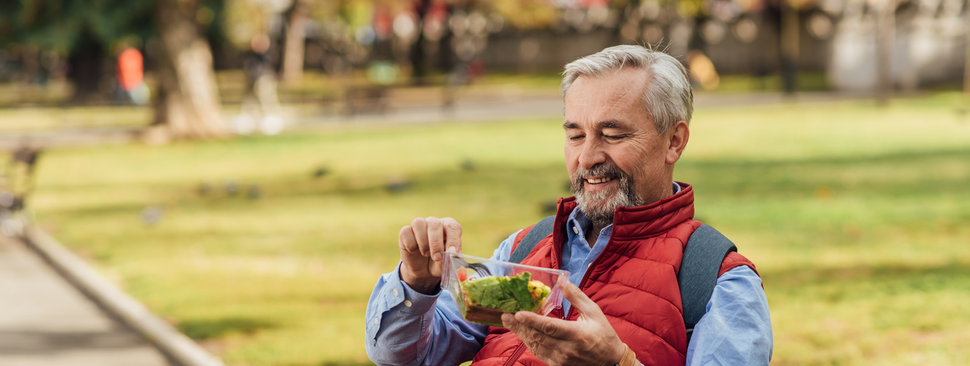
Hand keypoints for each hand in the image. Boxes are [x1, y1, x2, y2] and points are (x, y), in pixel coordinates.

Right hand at [398, 216, 461, 293]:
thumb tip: (453, 257)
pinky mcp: (406, 232)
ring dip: (423, 242)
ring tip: (426, 254)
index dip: (453, 239)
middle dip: (436, 243)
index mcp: (448, 228)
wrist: (423, 270)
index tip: (452, 252)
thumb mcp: (446, 264)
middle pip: (435, 224)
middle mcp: (434, 223)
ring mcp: (419, 225)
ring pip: (419, 223)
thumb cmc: (439, 263)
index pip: (453, 227)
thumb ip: (451, 260)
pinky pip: (406, 232)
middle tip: (437, 258)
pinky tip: (414, 251)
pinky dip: (410, 244)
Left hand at [501, 281, 625, 365]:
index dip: (532, 320)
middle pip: (537, 337)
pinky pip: (539, 354)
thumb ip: (576, 296)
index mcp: (576, 334)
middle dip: (519, 326)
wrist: (610, 362)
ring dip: (521, 334)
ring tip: (509, 323)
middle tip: (505, 316)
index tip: (518, 313)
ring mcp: (561, 360)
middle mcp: (567, 349)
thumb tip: (561, 280)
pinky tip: (522, 334)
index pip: (549, 327)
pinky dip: (529, 343)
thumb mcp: (593, 312)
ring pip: (535, 346)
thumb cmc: (603, 334)